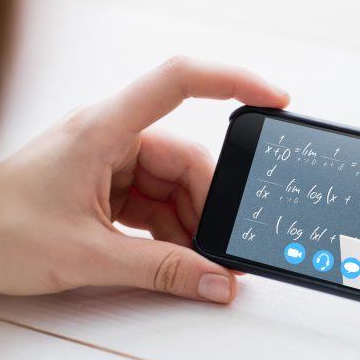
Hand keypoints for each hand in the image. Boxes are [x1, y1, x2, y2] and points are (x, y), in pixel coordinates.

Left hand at [0, 57, 288, 303]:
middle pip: (186, 156)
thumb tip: (216, 279)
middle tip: (224, 244)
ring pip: (175, 183)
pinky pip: (157, 200)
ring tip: (196, 260)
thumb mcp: (86, 255)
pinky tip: (175, 255)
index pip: (177, 81)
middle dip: (209, 203)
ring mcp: (110, 160)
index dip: (232, 80)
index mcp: (102, 129)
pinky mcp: (108, 184)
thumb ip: (160, 269)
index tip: (274, 99)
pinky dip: (171, 228)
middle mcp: (111, 136)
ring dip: (190, 222)